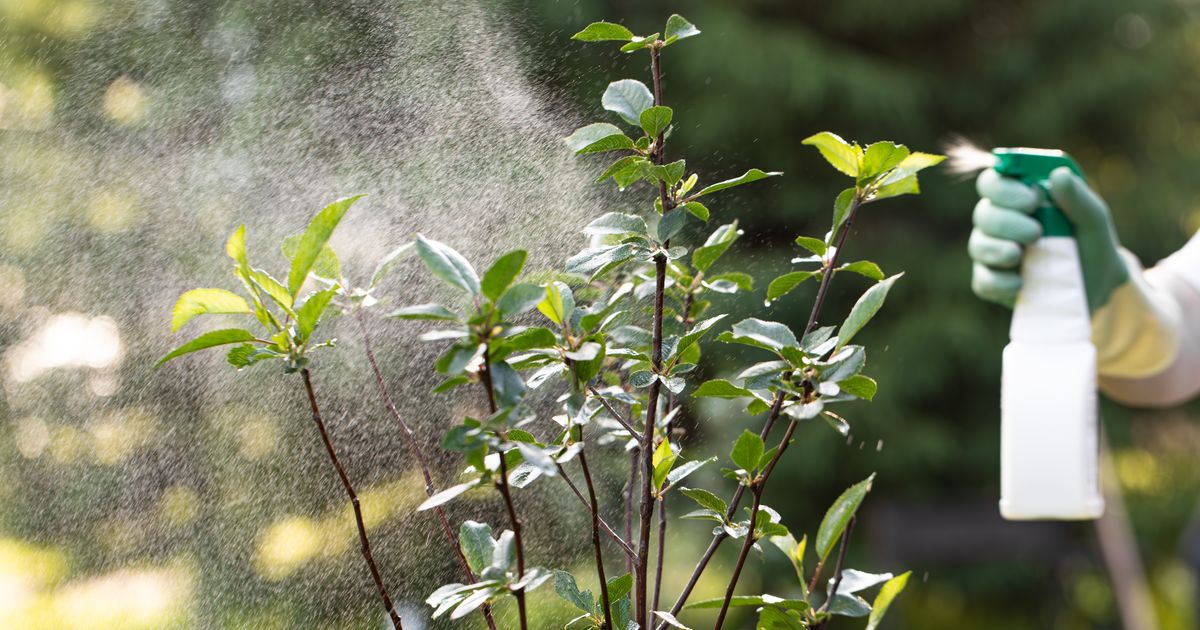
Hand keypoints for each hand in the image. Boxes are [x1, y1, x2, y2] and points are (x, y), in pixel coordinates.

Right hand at [969, 166, 1127, 310]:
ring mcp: (994, 254)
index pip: (993, 182)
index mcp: (1018, 199)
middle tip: (1035, 232)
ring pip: (978, 245)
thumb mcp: (1093, 220)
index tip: (1031, 200)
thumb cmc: (1092, 244)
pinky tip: (1019, 283)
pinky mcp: (994, 283)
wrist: (1098, 287)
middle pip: (983, 214)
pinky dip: (997, 282)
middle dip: (1005, 222)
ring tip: (1019, 255)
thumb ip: (1079, 198)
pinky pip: (983, 281)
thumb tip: (1058, 175)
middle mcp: (1000, 223)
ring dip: (996, 249)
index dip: (1003, 188)